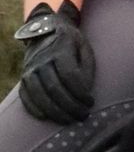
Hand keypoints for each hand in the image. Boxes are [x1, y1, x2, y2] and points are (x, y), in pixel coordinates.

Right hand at [16, 1, 95, 122]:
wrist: (45, 31)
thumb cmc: (71, 43)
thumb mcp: (84, 47)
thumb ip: (87, 67)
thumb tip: (86, 91)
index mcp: (60, 49)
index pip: (70, 75)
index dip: (81, 92)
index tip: (91, 102)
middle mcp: (41, 59)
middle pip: (54, 88)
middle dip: (70, 106)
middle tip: (83, 116)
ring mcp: (29, 69)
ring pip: (39, 95)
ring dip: (55, 112)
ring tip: (70, 120)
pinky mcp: (23, 78)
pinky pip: (25, 96)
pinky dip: (34, 109)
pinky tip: (46, 117)